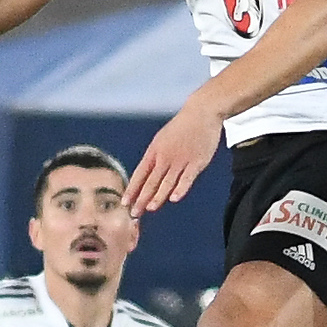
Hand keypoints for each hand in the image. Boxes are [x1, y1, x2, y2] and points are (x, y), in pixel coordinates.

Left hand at [130, 95, 224, 212]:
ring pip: (167, 182)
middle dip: (141, 199)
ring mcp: (181, 160)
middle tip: (134, 213)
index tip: (125, 202)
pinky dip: (180, 189)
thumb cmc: (182, 127)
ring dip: (158, 197)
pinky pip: (187, 179)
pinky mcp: (196, 162)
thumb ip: (156, 157)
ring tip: (150, 208)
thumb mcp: (162, 139)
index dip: (132, 189)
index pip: (140, 174)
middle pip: (151, 182)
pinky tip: (174, 199)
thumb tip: (147, 175)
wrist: (201, 113)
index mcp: (155, 151)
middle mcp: (165, 157)